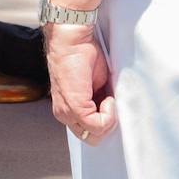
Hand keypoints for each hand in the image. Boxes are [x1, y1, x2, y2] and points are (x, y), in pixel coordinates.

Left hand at [46, 21, 116, 143]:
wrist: (73, 40)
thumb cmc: (83, 56)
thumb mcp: (97, 85)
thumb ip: (101, 102)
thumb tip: (114, 113)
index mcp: (69, 110)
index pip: (89, 132)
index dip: (105, 122)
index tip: (110, 104)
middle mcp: (65, 114)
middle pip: (91, 138)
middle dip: (107, 125)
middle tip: (110, 103)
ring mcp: (67, 113)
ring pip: (93, 135)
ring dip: (108, 119)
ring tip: (108, 98)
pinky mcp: (74, 108)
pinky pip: (97, 126)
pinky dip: (108, 114)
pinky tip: (106, 97)